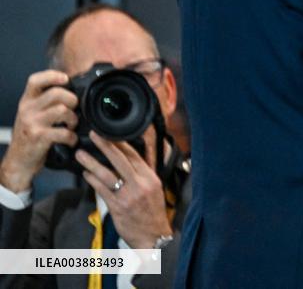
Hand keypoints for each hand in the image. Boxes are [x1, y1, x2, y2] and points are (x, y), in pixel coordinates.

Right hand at [0, 70, 77, 192]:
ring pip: (62, 110)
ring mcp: (32, 123)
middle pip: (56, 93)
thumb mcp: (31, 115)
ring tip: (72, 125)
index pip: (35, 80)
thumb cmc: (29, 136)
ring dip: (73, 119)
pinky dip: (72, 137)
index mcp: (26, 101)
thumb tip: (70, 90)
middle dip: (72, 100)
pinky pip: (63, 132)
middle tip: (74, 109)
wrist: (18, 161)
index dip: (52, 76)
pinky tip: (70, 140)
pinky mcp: (38, 137)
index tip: (66, 79)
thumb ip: (45, 102)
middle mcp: (27, 109)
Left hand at [77, 132, 171, 248]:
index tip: (110, 133)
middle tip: (94, 135)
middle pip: (120, 160)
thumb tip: (135, 157)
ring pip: (107, 174)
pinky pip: (101, 190)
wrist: (153, 235)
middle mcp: (140, 184)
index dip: (121, 143)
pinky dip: (92, 180)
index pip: (135, 155)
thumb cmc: (153, 211)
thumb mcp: (155, 188)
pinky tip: (85, 174)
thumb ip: (145, 172)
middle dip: (106, 145)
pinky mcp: (117, 207)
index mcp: (150, 177)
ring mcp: (128, 195)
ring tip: (81, 155)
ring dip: (92, 163)